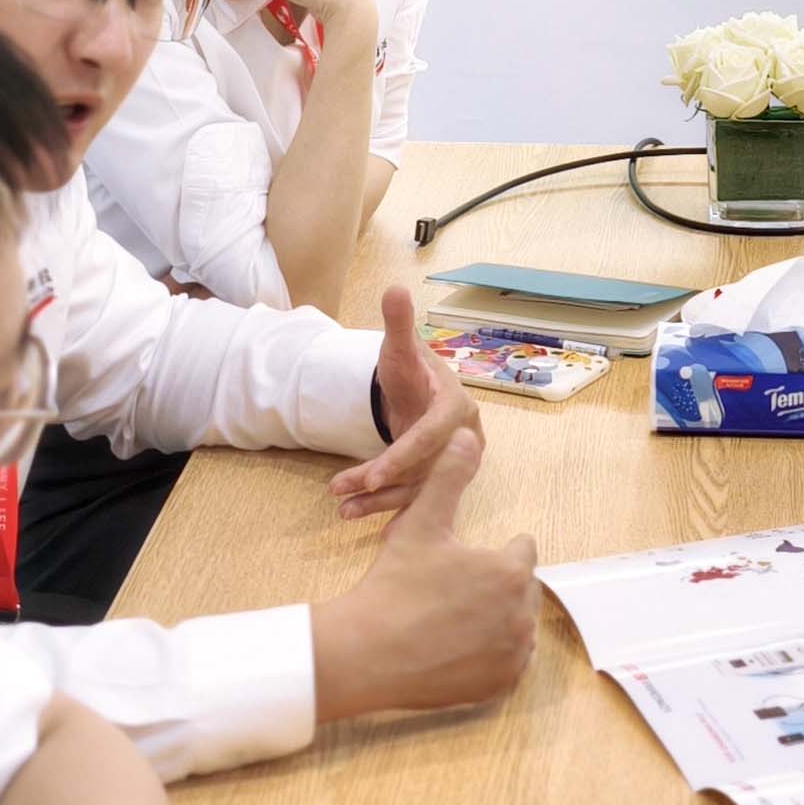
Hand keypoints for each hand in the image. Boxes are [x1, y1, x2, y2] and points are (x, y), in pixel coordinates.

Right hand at [314, 420, 539, 721]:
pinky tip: (457, 647)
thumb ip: (449, 476)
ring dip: (495, 620)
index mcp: (511, 571)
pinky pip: (508, 662)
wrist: (366, 652)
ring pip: (515, 625)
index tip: (459, 563)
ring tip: (451, 619)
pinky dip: (491, 655)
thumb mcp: (421, 523)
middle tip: (449, 593)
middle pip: (519, 589)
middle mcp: (523, 614)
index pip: (520, 551)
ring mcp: (514, 654)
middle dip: (493, 586)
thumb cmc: (393, 584)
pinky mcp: (501, 684)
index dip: (488, 553)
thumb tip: (467, 434)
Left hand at [332, 290, 470, 515]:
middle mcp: (462, 437)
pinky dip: (386, 508)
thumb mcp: (400, 349)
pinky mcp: (439, 479)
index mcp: (456, 406)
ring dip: (379, 501)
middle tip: (345, 491)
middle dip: (384, 482)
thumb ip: (399, 324)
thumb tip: (394, 289)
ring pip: (417, 487)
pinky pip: (414, 497)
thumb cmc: (411, 371)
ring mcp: (452, 462)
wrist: (417, 393)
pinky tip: (355, 515)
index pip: (432, 435)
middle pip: (424, 467)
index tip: (371, 475)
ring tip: (342, 510)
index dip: (403, 456)